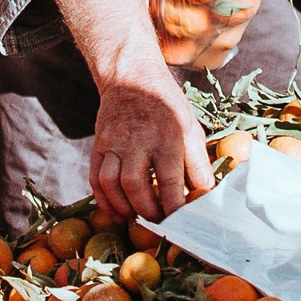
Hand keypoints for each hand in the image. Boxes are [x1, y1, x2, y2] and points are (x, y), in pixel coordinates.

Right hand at [49, 0, 215, 222]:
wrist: (131, 78)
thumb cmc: (167, 108)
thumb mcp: (191, 128)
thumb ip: (198, 163)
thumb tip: (205, 196)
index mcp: (168, 135)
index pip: (170, 178)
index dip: (174, 206)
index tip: (179, 221)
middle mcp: (138, 138)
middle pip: (136, 184)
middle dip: (147, 210)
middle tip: (158, 222)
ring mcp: (114, 142)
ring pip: (112, 183)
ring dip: (124, 207)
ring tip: (137, 218)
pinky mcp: (99, 145)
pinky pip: (95, 178)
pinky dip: (104, 200)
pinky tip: (116, 212)